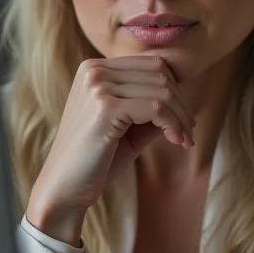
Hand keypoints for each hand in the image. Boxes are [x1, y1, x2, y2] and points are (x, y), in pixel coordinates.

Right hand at [27, 56, 195, 244]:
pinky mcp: (105, 107)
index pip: (152, 64)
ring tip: (184, 140)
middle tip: (188, 132)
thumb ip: (152, 109)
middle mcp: (94, 70)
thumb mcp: (128, 127)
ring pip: (162, 91)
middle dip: (182, 104)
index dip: (176, 89)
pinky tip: (176, 142)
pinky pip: (156, 108)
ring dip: (181, 117)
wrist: (64, 188)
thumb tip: (184, 100)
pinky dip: (173, 125)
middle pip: (160, 73)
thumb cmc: (96, 160)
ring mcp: (98, 86)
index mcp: (94, 68)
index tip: (184, 118)